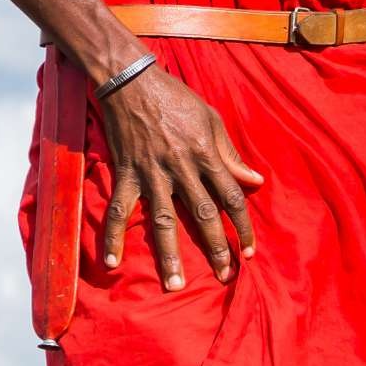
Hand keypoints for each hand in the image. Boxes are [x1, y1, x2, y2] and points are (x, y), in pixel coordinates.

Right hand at [95, 67, 262, 289]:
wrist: (132, 81)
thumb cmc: (176, 98)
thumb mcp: (211, 120)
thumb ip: (230, 155)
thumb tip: (254, 181)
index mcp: (206, 155)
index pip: (231, 198)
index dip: (242, 227)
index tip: (249, 252)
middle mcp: (182, 169)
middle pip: (203, 216)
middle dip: (215, 249)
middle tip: (224, 276)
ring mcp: (152, 175)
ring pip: (163, 221)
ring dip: (169, 255)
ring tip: (174, 284)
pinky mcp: (127, 175)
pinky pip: (120, 210)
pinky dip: (112, 235)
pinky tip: (111, 261)